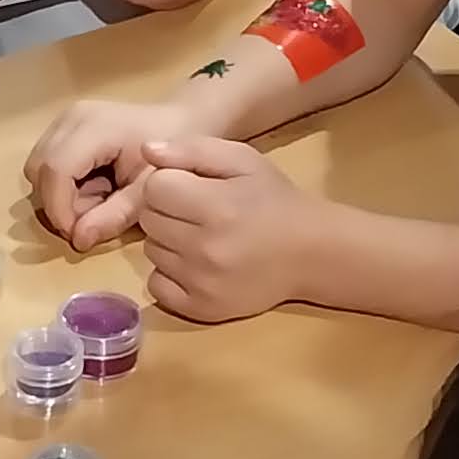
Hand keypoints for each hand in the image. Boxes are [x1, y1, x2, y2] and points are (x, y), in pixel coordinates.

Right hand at [26, 93, 179, 247]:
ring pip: (38, 168)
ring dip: (60, 195)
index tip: (78, 236)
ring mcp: (65, 119)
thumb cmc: (171, 159)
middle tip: (95, 216)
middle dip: (59, 203)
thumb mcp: (148, 193)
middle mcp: (72, 118)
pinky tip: (95, 187)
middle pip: (39, 169)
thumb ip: (113, 217)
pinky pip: (46, 163)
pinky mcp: (63, 127)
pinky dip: (63, 185)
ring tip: (99, 199)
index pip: (56, 170)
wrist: (182, 124)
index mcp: (94, 127)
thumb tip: (77, 240)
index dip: (59, 209)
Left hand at [133, 136, 320, 324]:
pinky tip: (194, 264)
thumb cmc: (274, 199)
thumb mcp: (242, 160)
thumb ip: (193, 150)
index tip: (190, 186)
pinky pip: (156, 286)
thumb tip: (147, 151)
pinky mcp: (201, 308)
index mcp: (217, 205)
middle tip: (196, 211)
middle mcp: (206, 247)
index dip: (168, 182)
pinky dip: (169, 274)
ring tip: (199, 236)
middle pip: (149, 220)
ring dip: (167, 241)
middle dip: (166, 210)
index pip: (154, 188)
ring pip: (151, 252)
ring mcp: (202, 282)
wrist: (311, 253)